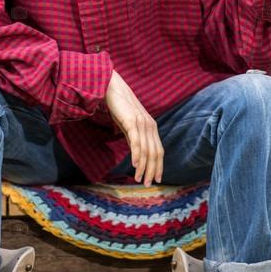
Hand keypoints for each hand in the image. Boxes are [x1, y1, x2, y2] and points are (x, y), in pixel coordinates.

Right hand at [104, 69, 163, 185]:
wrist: (111, 88)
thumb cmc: (119, 107)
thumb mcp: (129, 125)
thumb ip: (134, 138)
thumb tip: (136, 155)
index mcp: (151, 127)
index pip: (159, 150)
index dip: (159, 166)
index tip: (157, 179)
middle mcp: (150, 125)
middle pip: (155, 153)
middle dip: (153, 170)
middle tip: (148, 184)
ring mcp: (141, 123)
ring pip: (146, 150)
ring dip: (143, 167)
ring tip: (140, 179)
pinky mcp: (131, 121)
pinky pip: (136, 141)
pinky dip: (137, 155)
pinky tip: (134, 165)